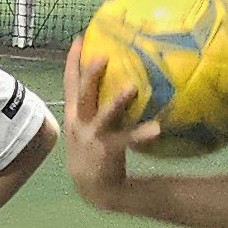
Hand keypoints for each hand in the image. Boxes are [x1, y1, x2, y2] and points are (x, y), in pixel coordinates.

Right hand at [56, 44, 155, 203]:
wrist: (91, 188)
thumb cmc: (93, 151)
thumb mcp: (87, 127)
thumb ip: (97, 106)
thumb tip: (117, 80)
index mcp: (73, 114)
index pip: (70, 83)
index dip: (73, 61)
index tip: (80, 39)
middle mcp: (79, 123)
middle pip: (83, 94)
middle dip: (90, 74)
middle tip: (102, 55)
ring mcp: (92, 137)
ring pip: (104, 116)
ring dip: (117, 101)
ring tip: (132, 87)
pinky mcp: (106, 151)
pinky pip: (126, 140)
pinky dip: (141, 133)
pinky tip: (157, 128)